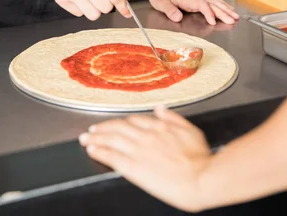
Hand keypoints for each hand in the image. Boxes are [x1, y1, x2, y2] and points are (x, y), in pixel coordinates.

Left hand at [79, 106, 211, 212]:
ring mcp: (139, 151)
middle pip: (118, 127)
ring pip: (111, 139)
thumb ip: (174, 118)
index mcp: (160, 127)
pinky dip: (100, 151)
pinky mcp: (133, 168)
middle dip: (103, 127)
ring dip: (96, 137)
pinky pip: (112, 156)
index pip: (135, 120)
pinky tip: (92, 149)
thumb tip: (160, 108)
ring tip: (86, 138)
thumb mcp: (191, 130)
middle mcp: (146, 136)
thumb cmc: (200, 159)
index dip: (122, 122)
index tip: (116, 124)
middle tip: (92, 129)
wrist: (201, 178)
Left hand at [148, 0, 239, 24]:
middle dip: (223, 12)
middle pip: (212, 4)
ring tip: (235, 16)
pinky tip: (228, 9)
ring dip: (225, 9)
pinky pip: (213, 2)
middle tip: (232, 20)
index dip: (208, 13)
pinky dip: (222, 5)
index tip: (212, 21)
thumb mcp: (160, 2)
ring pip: (215, 2)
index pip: (201, 5)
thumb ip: (169, 10)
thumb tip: (177, 17)